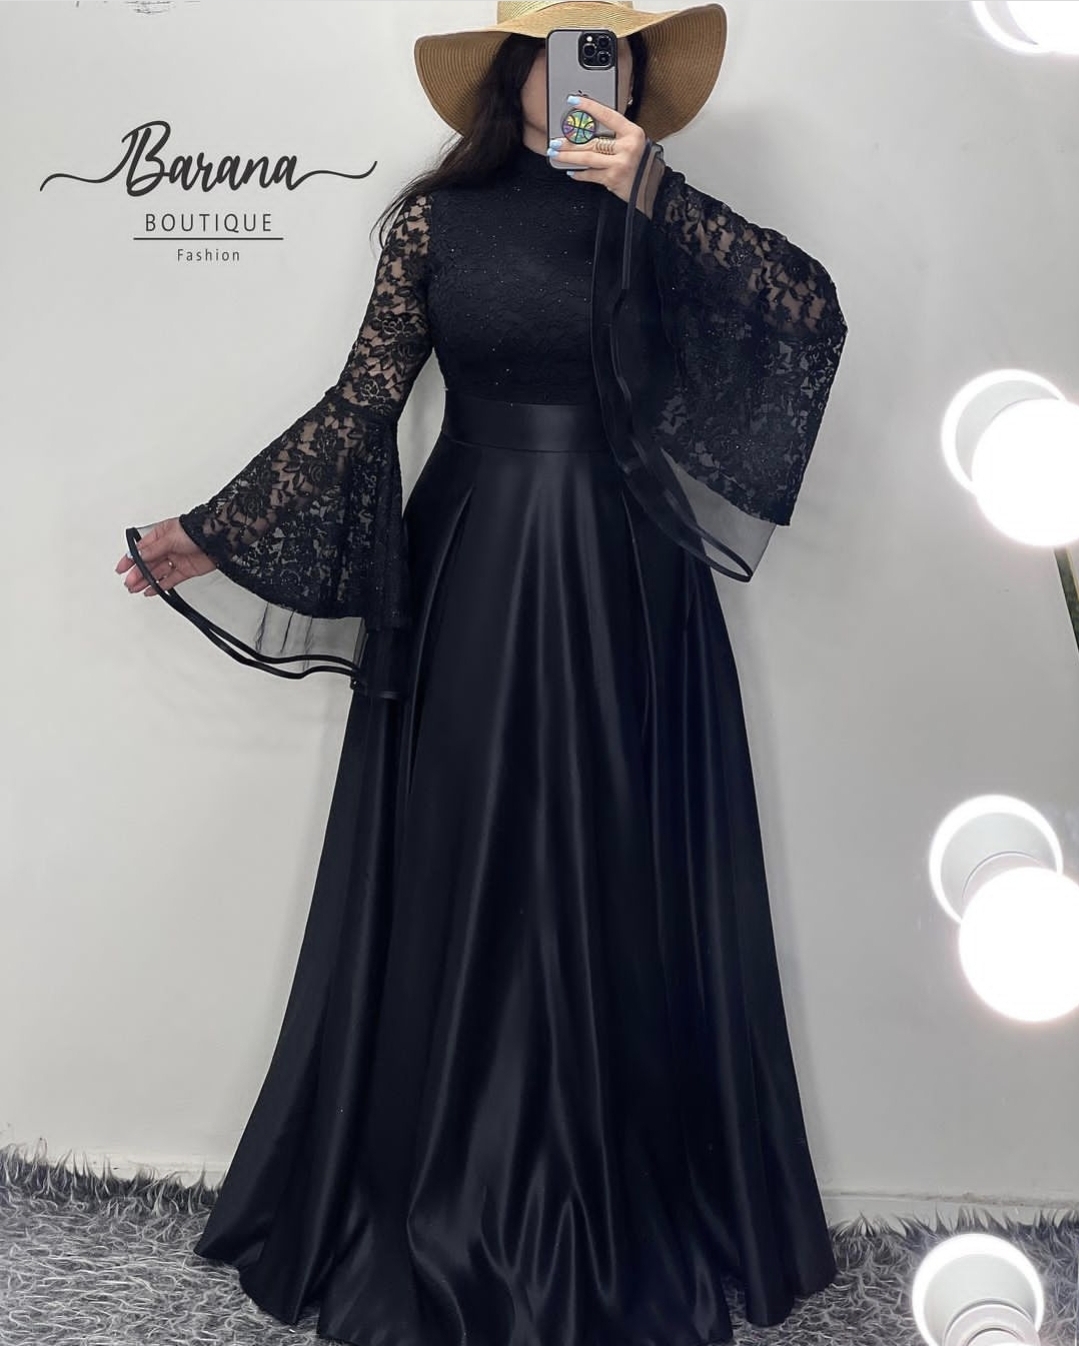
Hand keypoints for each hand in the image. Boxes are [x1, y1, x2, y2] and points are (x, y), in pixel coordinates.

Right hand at [115, 516, 215, 596]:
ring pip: (157, 572)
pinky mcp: (185, 570)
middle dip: (137, 573)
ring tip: (135, 589)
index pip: (141, 549)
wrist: (217, 540)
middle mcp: (167, 547)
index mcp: (161, 535)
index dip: (130, 559)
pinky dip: (160, 585)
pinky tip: (152, 590)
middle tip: (129, 583)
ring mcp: (176, 559)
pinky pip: (170, 579)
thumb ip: (154, 549)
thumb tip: (139, 556)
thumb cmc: (196, 531)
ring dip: (146, 581)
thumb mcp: (170, 538)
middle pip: (148, 562)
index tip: (121, 568)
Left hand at [548, 94, 654, 208]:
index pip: (607, 115)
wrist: (653, 188)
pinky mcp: (613, 178)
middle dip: (569, 141)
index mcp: (632, 133)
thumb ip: (616, 134)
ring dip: (568, 156)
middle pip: (592, 140)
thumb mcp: (634, 142)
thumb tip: (589, 128)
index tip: (574, 101)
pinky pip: (591, 174)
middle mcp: (627, 147)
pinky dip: (580, 174)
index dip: (589, 107)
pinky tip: (571, 171)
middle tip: (555, 140)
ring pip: (588, 157)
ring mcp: (619, 163)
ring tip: (555, 154)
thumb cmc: (642, 164)